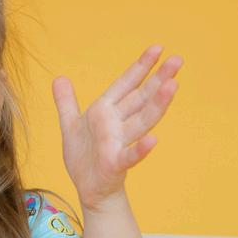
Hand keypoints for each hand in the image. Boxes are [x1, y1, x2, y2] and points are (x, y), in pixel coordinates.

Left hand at [51, 45, 182, 211]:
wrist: (88, 189)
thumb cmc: (84, 158)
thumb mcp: (70, 126)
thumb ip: (66, 102)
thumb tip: (59, 77)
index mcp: (105, 111)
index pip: (125, 85)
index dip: (140, 67)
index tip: (157, 48)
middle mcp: (116, 124)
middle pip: (141, 98)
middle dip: (158, 79)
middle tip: (178, 60)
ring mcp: (118, 143)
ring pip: (141, 121)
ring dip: (157, 104)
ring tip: (173, 86)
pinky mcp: (116, 164)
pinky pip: (130, 155)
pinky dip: (141, 149)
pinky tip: (153, 140)